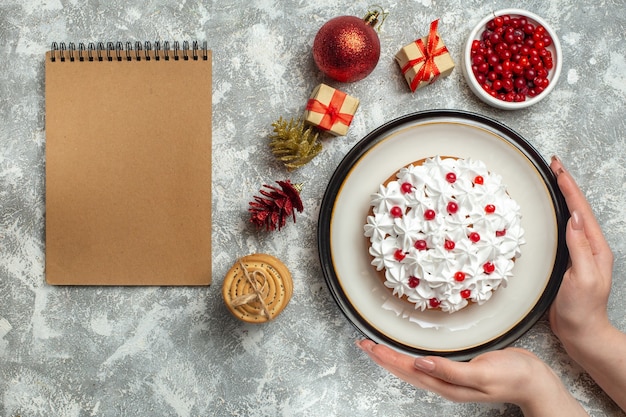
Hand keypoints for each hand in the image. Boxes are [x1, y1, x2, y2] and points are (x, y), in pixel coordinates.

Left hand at [356, 340, 586, 415]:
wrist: (534, 380)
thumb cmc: (513, 375)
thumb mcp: (483, 373)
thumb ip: (451, 371)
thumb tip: (421, 364)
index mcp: (447, 385)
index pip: (408, 370)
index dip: (387, 358)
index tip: (369, 345)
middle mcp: (444, 383)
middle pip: (404, 371)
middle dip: (382, 357)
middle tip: (363, 343)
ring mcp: (449, 378)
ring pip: (412, 369)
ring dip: (392, 357)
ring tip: (376, 347)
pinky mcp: (456, 370)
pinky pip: (424, 365)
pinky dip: (409, 356)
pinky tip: (406, 352)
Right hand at [548, 156, 613, 347]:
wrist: (581, 332)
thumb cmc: (582, 309)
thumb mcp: (582, 278)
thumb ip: (579, 248)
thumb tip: (575, 218)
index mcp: (596, 248)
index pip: (582, 211)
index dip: (570, 189)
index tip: (558, 170)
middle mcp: (589, 246)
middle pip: (578, 208)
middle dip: (566, 185)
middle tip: (554, 165)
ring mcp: (579, 252)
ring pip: (570, 216)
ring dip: (562, 196)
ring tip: (552, 179)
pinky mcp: (567, 259)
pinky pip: (561, 230)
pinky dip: (555, 214)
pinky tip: (548, 211)